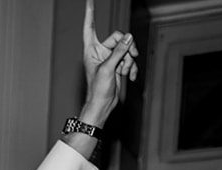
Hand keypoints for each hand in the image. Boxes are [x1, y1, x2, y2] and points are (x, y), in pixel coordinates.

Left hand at [81, 0, 137, 124]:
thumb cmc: (98, 90)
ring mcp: (110, 58)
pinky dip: (131, 67)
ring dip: (129, 60)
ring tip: (125, 72)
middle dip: (127, 47)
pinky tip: (130, 77)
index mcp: (91, 49)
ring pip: (126, 49)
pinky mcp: (117, 66)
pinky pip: (129, 60)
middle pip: (118, 38)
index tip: (89, 0)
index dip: (90, 14)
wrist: (102, 106)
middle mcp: (100, 51)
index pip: (90, 27)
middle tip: (132, 56)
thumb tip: (128, 37)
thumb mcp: (108, 69)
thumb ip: (119, 52)